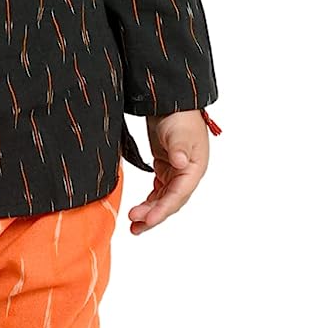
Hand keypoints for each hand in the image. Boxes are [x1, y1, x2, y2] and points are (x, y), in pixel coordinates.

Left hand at [126, 111, 210, 233]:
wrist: (171, 101)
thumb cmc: (180, 115)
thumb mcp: (179, 131)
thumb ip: (179, 148)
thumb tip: (181, 162)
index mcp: (194, 168)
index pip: (178, 195)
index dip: (163, 209)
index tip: (147, 219)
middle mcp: (187, 174)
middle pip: (170, 202)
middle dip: (153, 215)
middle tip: (135, 225)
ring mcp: (176, 172)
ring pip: (163, 199)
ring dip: (149, 211)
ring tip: (133, 224)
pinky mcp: (165, 167)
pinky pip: (158, 191)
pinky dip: (149, 201)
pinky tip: (139, 210)